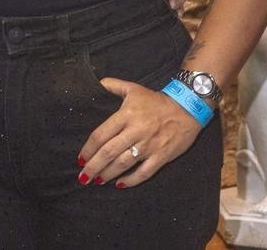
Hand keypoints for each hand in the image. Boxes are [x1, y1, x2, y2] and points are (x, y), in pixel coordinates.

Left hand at [76, 77, 201, 187]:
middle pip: (109, 152)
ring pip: (123, 163)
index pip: (101, 134)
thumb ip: (112, 85)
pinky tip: (120, 184)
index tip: (80, 158)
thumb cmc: (155, 100)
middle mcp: (135, 131)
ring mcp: (148, 146)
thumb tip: (96, 83)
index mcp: (125, 115)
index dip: (89, 148)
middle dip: (93, 166)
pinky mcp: (161, 156)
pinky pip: (144, 172)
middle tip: (83, 177)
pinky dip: (131, 180)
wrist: (186, 108)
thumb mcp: (132, 88)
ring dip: (108, 174)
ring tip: (97, 181)